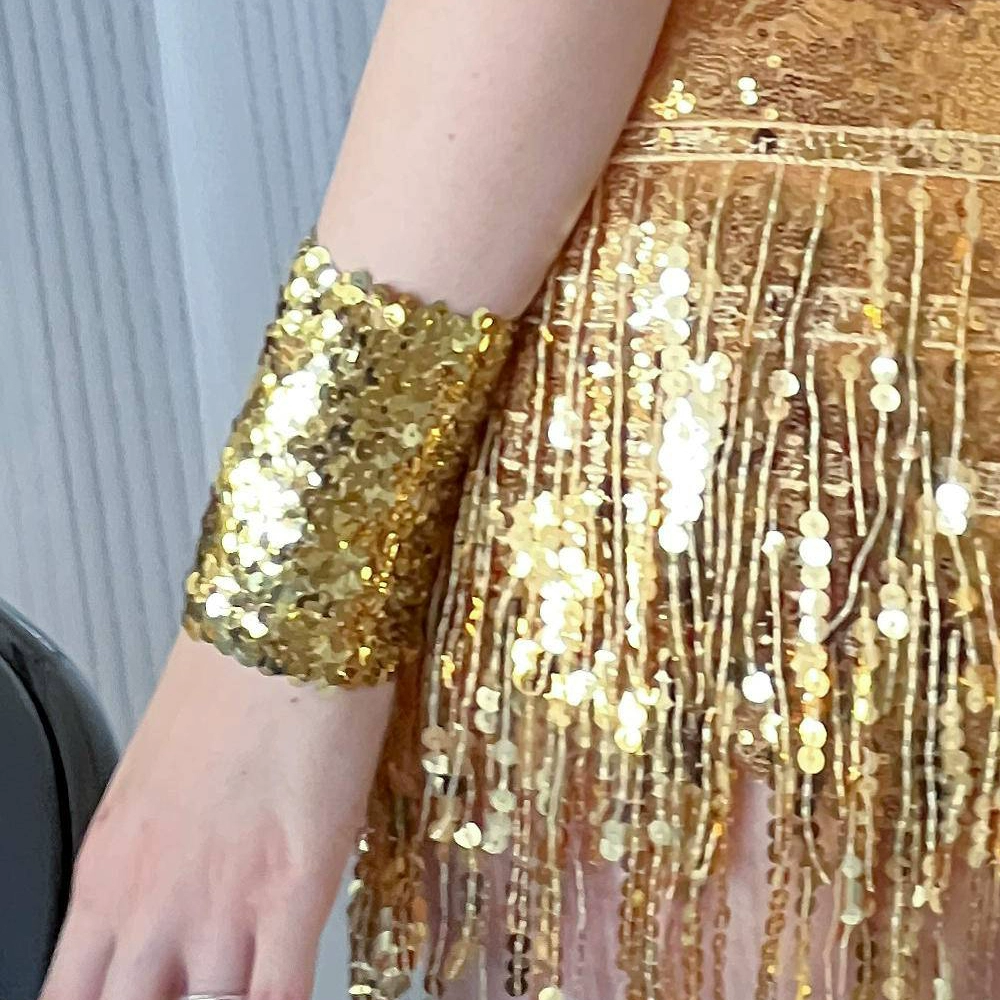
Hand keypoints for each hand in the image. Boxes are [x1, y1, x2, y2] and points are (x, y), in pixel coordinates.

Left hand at [40, 633, 392, 999]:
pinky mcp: (293, 891)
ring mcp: (217, 904)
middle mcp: (149, 898)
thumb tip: (194, 893)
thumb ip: (168, 855)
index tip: (143, 996)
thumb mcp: (167, 780)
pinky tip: (295, 986)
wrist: (284, 623)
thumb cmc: (236, 677)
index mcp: (109, 868)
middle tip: (198, 989)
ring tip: (248, 987)